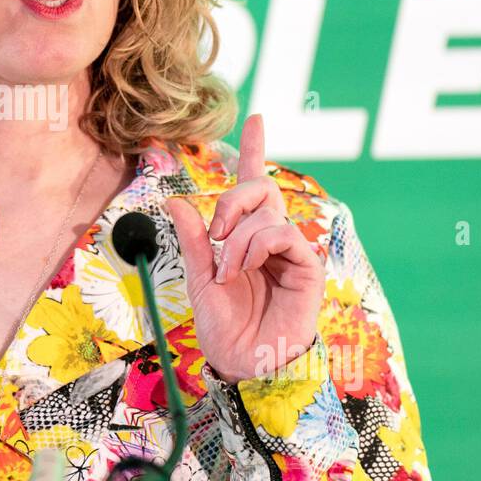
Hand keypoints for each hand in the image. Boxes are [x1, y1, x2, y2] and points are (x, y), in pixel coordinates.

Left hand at [166, 113, 326, 384]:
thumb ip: (193, 238)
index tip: (256, 118)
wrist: (240, 362)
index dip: (255, 150)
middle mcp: (270, 239)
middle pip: (261, 189)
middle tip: (217, 232)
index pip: (253, 186)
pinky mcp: (307, 268)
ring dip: (238, 239)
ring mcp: (290, 252)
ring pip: (267, 213)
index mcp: (245, 236)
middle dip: (233, 200)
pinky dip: (256, 247)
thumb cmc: (223, 325)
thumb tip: (174, 199)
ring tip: (227, 271)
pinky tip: (243, 268)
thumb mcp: (198, 276)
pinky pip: (283, 235)